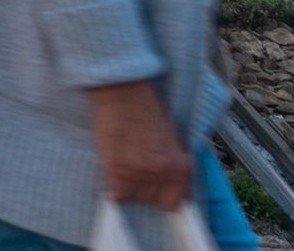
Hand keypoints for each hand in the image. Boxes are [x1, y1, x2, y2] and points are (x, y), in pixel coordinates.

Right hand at [89, 79, 190, 210]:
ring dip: (128, 186)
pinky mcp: (115, 169)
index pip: (175, 203)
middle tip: (137, 169)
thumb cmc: (147, 109)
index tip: (157, 188)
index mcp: (181, 167)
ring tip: (124, 164)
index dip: (164, 194)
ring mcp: (138, 173)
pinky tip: (113, 169)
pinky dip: (113, 186)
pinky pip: (115, 195)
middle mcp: (162, 173)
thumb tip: (173, 185)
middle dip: (145, 189)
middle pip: (153, 201)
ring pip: (133, 197)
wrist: (122, 91)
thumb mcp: (173, 139)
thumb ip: (174, 164)